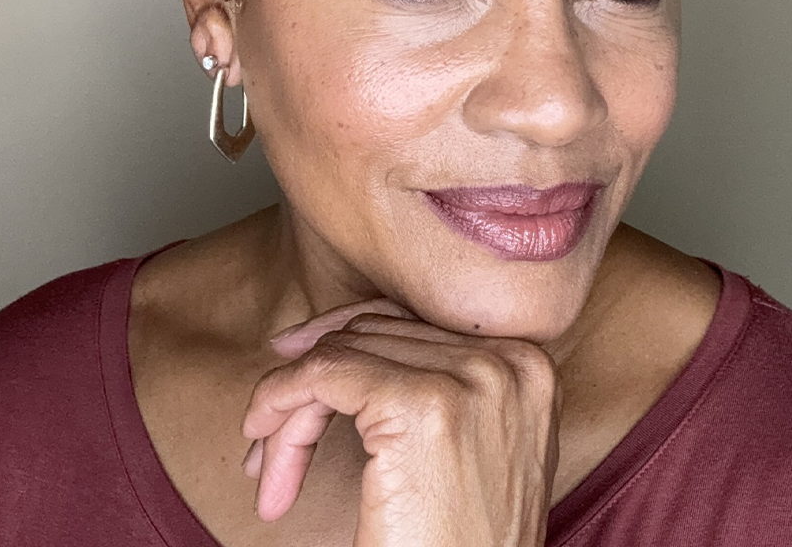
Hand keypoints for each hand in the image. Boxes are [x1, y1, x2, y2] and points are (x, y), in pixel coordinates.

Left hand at [240, 296, 562, 546]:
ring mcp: (471, 380)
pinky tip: (264, 452)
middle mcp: (508, 361)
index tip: (293, 362)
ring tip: (266, 469)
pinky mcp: (421, 407)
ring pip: (344, 353)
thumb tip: (339, 330)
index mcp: (527, 365)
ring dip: (290, 406)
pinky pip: (326, 374)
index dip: (344, 340)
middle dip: (311, 383)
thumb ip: (434, 383)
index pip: (414, 322)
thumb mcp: (467, 449)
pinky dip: (280, 402)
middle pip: (375, 334)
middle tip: (266, 437)